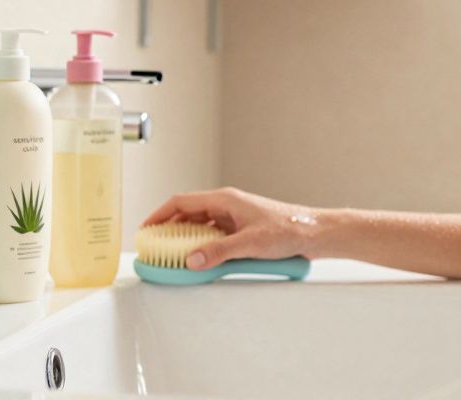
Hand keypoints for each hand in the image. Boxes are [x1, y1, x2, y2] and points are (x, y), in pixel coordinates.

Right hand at [140, 186, 321, 269]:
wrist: (314, 233)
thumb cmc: (289, 229)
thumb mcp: (250, 243)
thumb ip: (219, 252)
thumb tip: (192, 260)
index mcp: (225, 200)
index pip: (182, 202)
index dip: (160, 214)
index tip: (146, 228)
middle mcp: (227, 206)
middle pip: (189, 214)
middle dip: (169, 229)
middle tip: (156, 246)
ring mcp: (234, 218)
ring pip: (201, 226)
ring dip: (186, 239)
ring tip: (173, 255)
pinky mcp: (242, 230)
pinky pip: (214, 236)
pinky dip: (203, 246)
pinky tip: (201, 260)